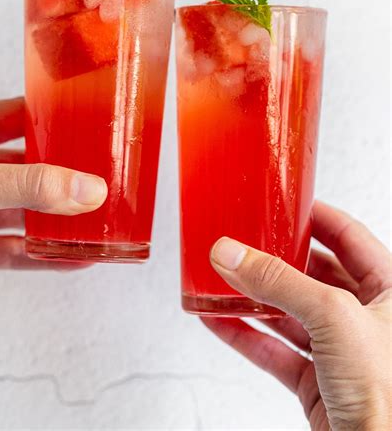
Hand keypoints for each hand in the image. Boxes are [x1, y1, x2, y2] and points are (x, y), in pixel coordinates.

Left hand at [0, 97, 106, 309]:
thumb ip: (27, 185)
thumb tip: (86, 187)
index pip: (10, 116)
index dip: (47, 117)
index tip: (85, 120)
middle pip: (23, 166)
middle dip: (60, 173)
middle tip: (100, 175)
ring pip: (22, 210)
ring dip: (56, 217)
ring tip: (96, 218)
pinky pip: (13, 250)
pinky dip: (43, 254)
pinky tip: (73, 256)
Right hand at [205, 201, 390, 429]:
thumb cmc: (389, 394)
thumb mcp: (333, 316)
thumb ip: (278, 281)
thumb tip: (233, 254)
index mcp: (389, 289)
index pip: (348, 236)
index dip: (316, 217)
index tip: (284, 204)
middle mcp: (367, 316)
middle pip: (313, 273)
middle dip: (276, 259)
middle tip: (245, 242)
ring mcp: (341, 350)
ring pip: (290, 312)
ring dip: (254, 298)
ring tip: (223, 278)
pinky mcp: (319, 382)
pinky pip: (277, 350)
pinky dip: (247, 335)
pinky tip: (221, 321)